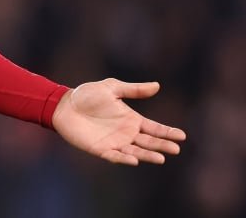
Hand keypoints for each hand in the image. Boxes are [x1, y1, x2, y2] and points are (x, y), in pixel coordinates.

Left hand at [52, 78, 185, 164]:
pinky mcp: (100, 149)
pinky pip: (115, 156)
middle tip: (176, 149)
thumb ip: (133, 90)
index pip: (154, 128)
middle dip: (162, 145)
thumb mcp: (111, 88)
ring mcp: (114, 142)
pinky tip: (134, 160)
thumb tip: (157, 86)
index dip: (167, 132)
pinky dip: (124, 159)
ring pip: (136, 151)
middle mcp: (126, 133)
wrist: (63, 105)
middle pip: (149, 142)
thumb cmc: (86, 95)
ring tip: (161, 158)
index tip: (182, 136)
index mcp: (131, 119)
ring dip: (148, 155)